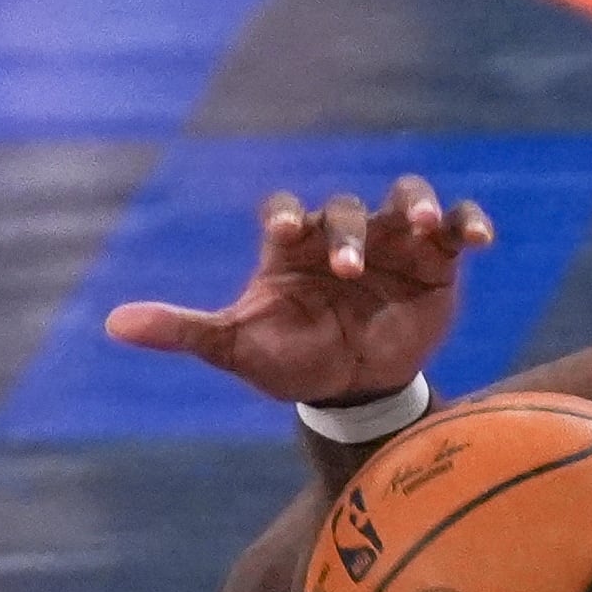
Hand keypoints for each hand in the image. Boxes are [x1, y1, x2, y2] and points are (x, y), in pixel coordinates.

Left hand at [105, 177, 495, 403]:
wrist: (352, 391)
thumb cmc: (290, 362)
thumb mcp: (236, 349)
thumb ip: (184, 330)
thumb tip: (114, 325)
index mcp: (292, 247)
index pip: (286, 211)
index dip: (287, 216)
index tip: (285, 236)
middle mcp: (341, 234)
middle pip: (347, 208)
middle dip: (348, 233)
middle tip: (350, 270)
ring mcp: (391, 243)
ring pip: (406, 200)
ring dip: (415, 208)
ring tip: (422, 229)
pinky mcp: (436, 261)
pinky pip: (455, 227)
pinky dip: (466, 222)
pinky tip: (477, 239)